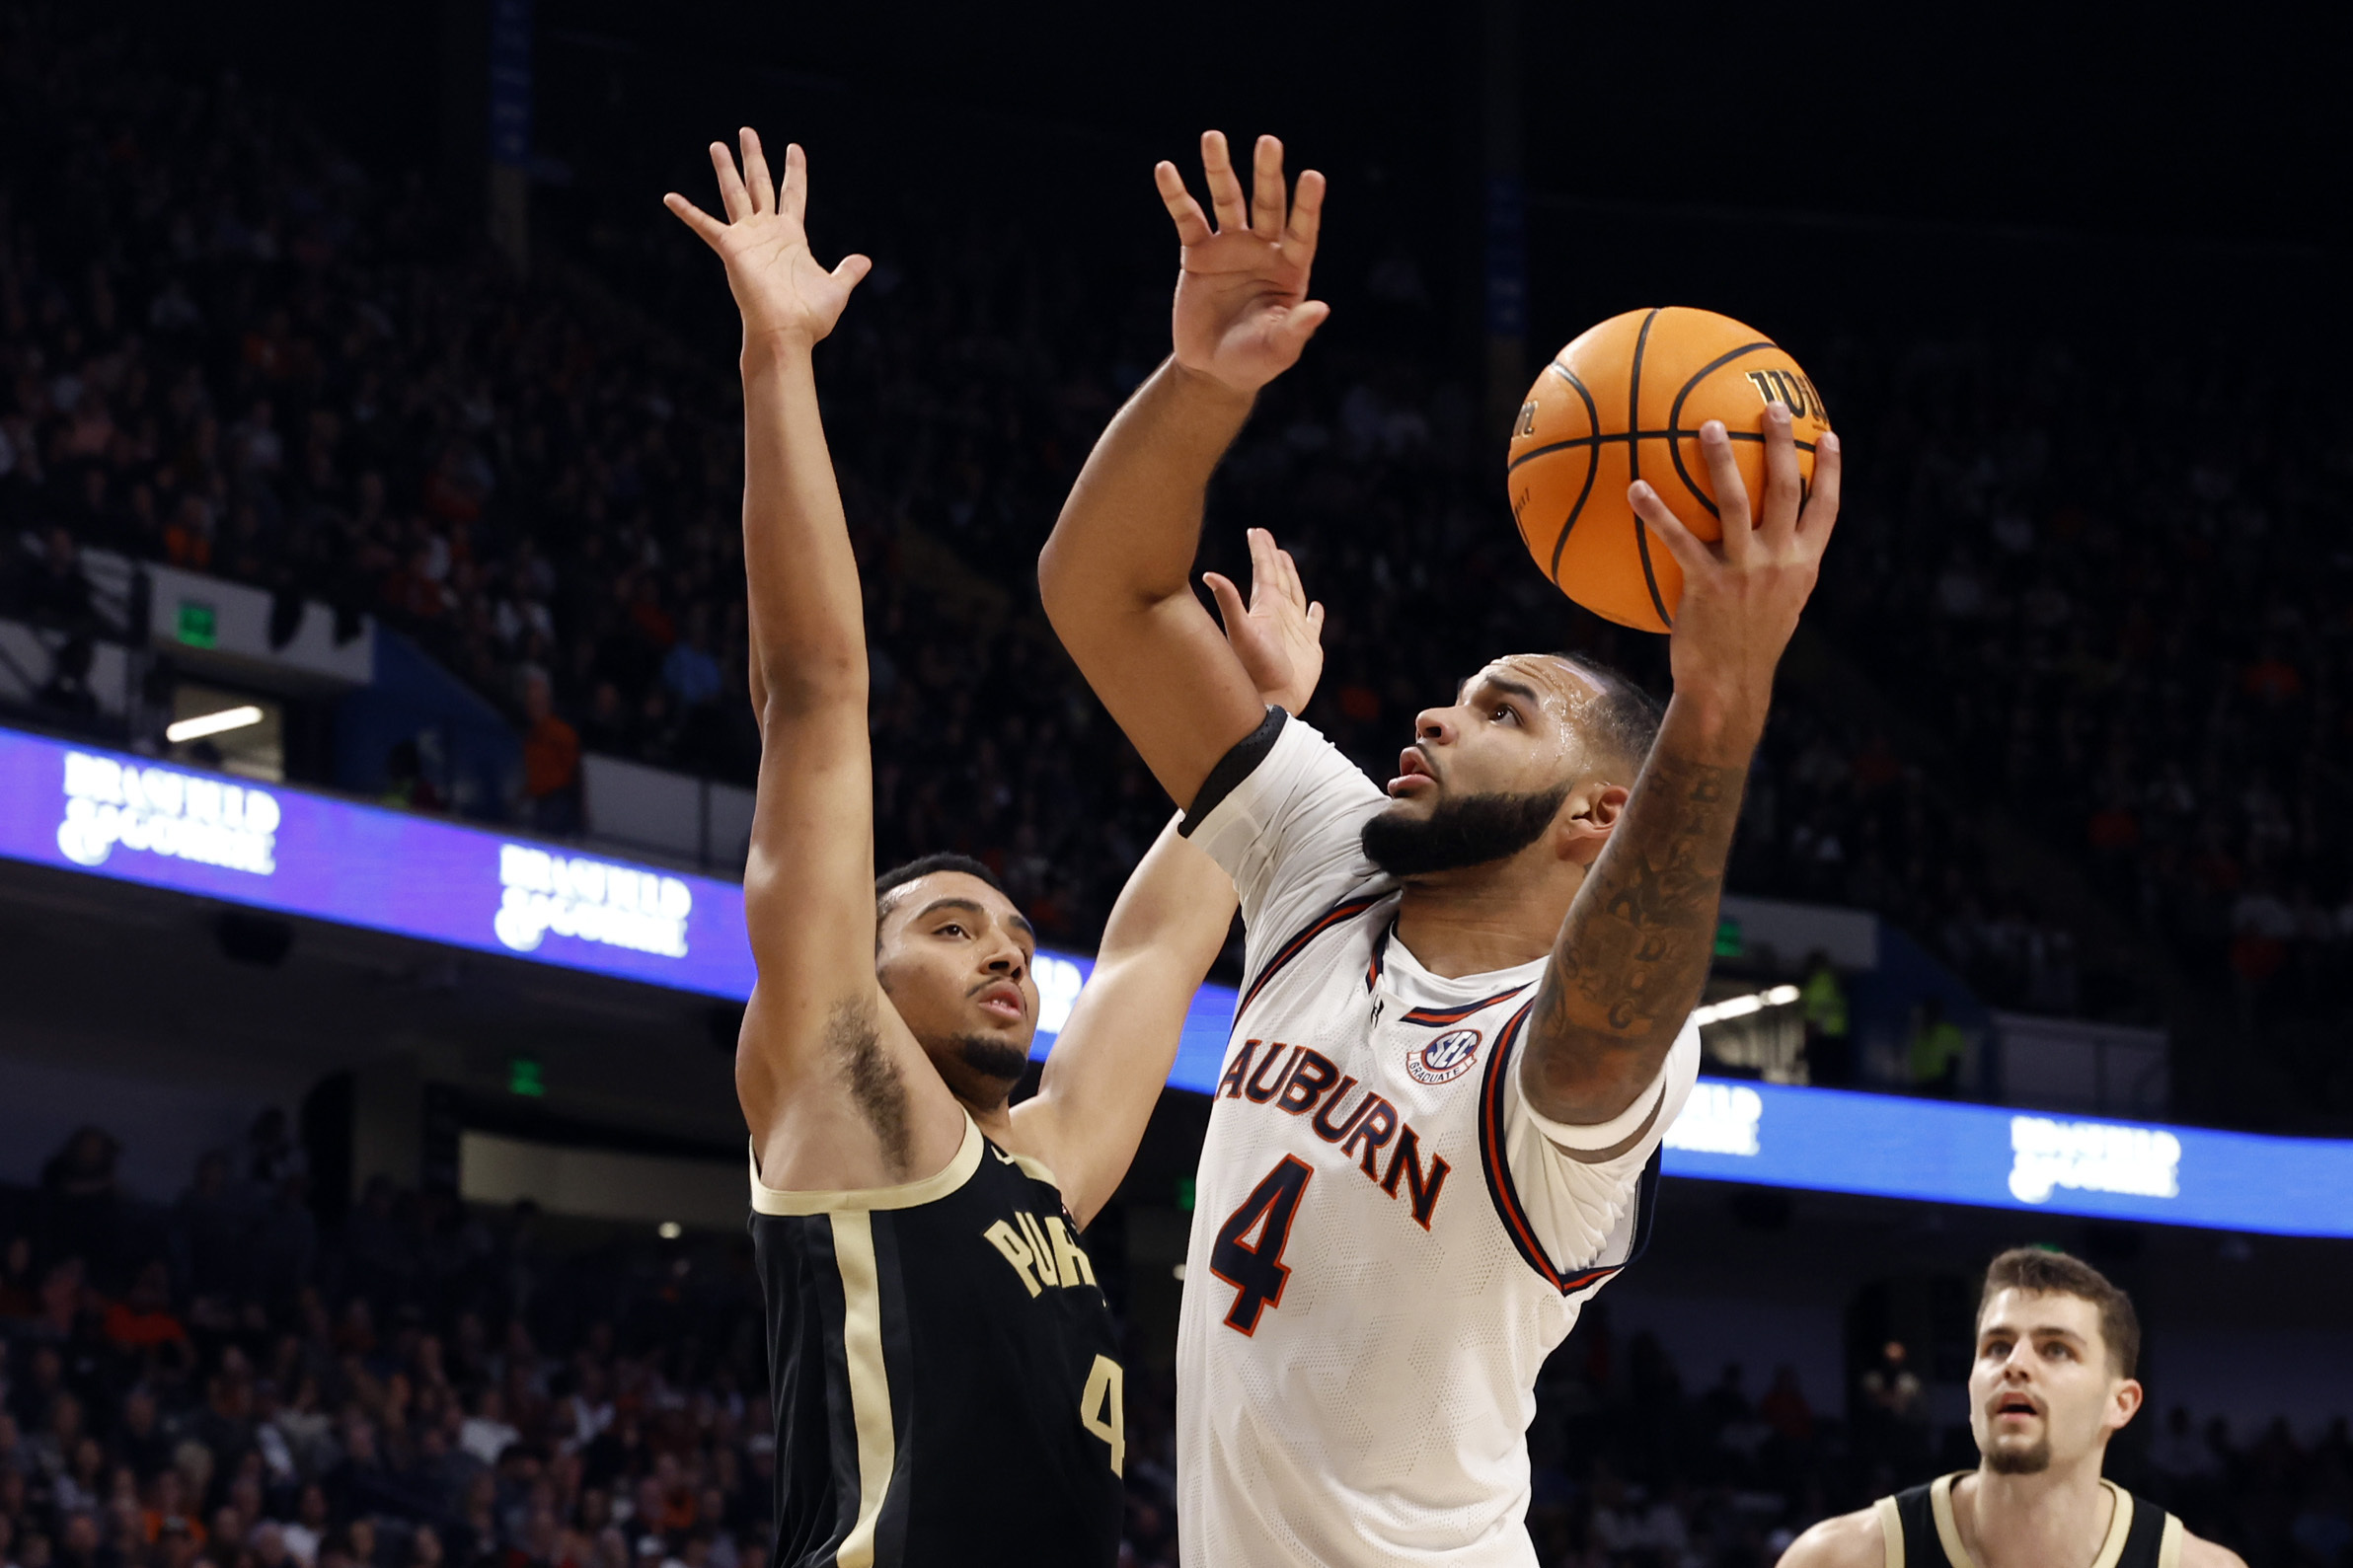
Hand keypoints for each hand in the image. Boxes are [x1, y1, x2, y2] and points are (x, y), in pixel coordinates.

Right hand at [665, 131, 869, 351]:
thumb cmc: (809, 318)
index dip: (794, 171)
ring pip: (735, 194)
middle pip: (759, 184)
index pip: (793, 194)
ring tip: (717, 144)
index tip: (794, 147)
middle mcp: (767, 233)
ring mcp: (748, 239)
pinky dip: (688, 212)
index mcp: (792, 237)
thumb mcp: (836, 289)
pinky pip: (705, 226)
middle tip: (746, 131)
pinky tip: (670, 197)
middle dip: (753, 158)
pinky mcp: (731, 249)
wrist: (787, 333)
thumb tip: (865, 261)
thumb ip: (847, 271)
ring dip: (726, 169)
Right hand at [1156, 132, 1329, 397]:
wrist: (1212, 369)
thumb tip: (1322, 309)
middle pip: (1266, 204)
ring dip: (1219, 169)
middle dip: (1267, 174)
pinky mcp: (1197, 252)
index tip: (1313, 176)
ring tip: (1213, 137)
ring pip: (1226, 200)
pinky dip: (1176, 195)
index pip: (1302, 230)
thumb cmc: (1253, 361)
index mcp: (1290, 268)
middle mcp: (1263, 249)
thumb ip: (1296, 329)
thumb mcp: (1278, 349)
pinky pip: (1186, 218)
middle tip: (1268, 142)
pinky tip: (1166, 170)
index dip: (1307, 206)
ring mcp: (1229, 246)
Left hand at [1206, 527, 1325, 716]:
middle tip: (1268, 539)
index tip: (1255, 530)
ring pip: (1294, 595)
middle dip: (1274, 559)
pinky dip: (1315, 615)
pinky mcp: (1309, 647)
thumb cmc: (1253, 670)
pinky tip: (1316, 607)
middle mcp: (1278, 616)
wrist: (1271, 702)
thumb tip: (1208, 574)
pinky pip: (1313, 625)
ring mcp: (1294, 631)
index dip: (1261, 551)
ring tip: (1287, 560)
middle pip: (1278, 579)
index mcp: (1263, 609)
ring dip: (1292, 578)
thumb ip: (1229, 603)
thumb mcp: (1240, 632)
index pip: (1263, 572)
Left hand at [1629, 405, 1841, 743]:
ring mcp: (1745, 572)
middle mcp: (1780, 562)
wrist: (1729, 688)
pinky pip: (1678, 539)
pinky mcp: (1706, 585)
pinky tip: (1635, 487)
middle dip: (1782, 443)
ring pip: (1736, 503)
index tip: (1829, 435)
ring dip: (1721, 461)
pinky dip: (1656, 512)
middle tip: (1770, 404)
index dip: (1830, 471)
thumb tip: (1764, 541)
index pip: (1826, 510)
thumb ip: (1776, 570)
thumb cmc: (1747, 645)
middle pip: (1786, 490)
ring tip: (1706, 426)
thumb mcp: (1777, 606)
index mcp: (1803, 565)